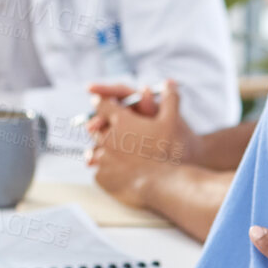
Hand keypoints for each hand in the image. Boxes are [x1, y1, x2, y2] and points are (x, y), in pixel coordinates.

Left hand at [85, 80, 195, 209]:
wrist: (163, 184)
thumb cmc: (168, 151)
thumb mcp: (173, 121)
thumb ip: (170, 99)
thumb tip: (170, 82)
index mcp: (121, 120)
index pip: (102, 105)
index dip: (102, 102)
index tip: (99, 101)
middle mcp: (108, 137)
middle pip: (95, 127)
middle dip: (100, 127)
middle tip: (108, 130)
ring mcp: (103, 158)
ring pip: (95, 149)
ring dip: (102, 149)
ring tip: (112, 154)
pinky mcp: (102, 176)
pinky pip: (98, 170)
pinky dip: (105, 169)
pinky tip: (117, 172)